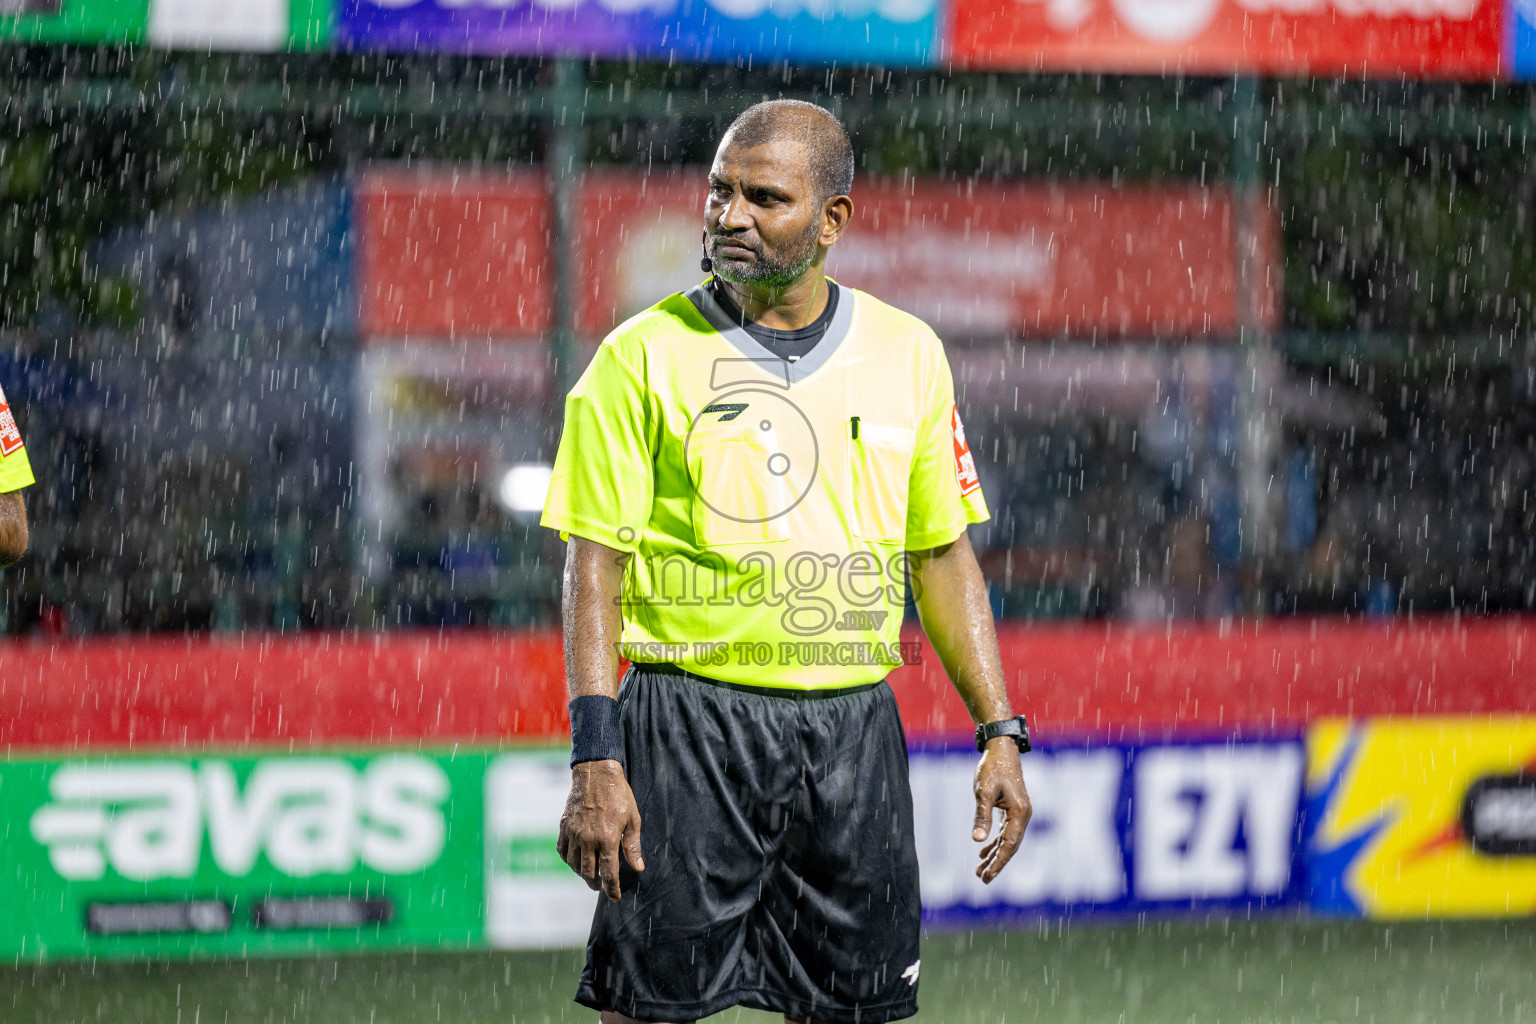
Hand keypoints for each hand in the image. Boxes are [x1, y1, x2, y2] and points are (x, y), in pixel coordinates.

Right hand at [558, 759, 644, 900]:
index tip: (615, 896)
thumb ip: (633, 846)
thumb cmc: (618, 795)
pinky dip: (569, 861)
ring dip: (582, 874)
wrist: (596, 773)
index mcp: (607, 838)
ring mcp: (573, 833)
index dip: (612, 888)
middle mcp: (587, 838)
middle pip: (588, 873)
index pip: (609, 873)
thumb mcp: (633, 819)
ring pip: (574, 864)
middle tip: (601, 888)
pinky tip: (576, 861)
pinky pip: (563, 851)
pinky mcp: (564, 827)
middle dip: (596, 884)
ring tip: (590, 875)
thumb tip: (638, 867)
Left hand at [972, 737, 1031, 882]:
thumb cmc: (992, 768)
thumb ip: (982, 816)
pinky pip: (1005, 832)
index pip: (1009, 845)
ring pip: (1007, 840)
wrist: (1002, 749)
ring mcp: (1019, 813)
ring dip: (994, 855)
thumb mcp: (984, 792)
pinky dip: (995, 843)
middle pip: (1010, 846)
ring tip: (980, 871)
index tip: (987, 876)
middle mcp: (1023, 816)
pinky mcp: (1013, 809)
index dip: (999, 862)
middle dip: (997, 864)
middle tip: (982, 880)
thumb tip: (978, 840)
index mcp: (1020, 813)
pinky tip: (984, 852)